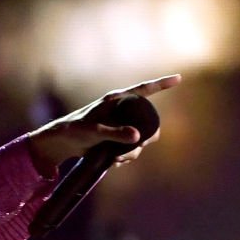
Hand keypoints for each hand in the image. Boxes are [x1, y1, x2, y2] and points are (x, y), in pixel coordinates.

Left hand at [27, 74, 181, 170]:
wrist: (61, 143)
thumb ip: (115, 134)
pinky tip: (112, 161)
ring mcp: (120, 124)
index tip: (178, 78)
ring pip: (140, 139)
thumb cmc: (74, 131)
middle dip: (145, 139)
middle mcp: (121, 111)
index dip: (161, 84)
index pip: (143, 90)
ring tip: (116, 159)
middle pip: (148, 122)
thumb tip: (138, 137)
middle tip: (132, 150)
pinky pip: (130, 148)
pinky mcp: (116, 137)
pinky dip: (125, 156)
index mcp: (116, 101)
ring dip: (133, 152)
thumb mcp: (93, 133)